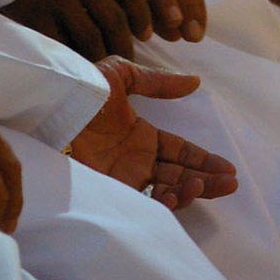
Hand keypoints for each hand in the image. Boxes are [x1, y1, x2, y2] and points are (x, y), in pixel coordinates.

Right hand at [0, 0, 158, 61]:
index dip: (142, 16)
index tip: (146, 33)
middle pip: (114, 18)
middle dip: (125, 44)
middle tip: (128, 60)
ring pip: (90, 35)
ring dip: (101, 55)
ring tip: (104, 67)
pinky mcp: (31, 11)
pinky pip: (58, 42)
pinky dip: (70, 57)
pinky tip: (75, 64)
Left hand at [71, 56, 236, 210]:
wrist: (49, 114)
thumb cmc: (81, 92)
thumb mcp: (120, 76)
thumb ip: (157, 82)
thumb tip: (194, 81)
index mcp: (139, 136)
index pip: (179, 151)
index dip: (202, 159)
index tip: (227, 168)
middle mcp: (136, 161)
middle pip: (179, 175)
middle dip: (206, 180)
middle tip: (229, 183)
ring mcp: (124, 179)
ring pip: (166, 192)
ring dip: (187, 191)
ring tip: (200, 184)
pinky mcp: (111, 194)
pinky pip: (144, 204)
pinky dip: (163, 203)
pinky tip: (175, 194)